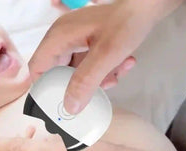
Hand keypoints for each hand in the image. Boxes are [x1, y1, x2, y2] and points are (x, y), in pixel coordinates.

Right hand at [31, 0, 182, 113]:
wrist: (148, 6)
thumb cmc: (126, 23)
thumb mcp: (105, 56)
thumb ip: (85, 82)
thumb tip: (69, 107)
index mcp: (58, 37)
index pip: (38, 67)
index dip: (44, 88)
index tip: (56, 104)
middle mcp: (63, 37)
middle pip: (58, 71)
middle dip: (78, 85)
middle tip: (94, 93)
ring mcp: (75, 38)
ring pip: (77, 70)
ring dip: (96, 78)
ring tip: (115, 75)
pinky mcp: (88, 41)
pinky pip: (88, 63)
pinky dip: (103, 69)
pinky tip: (121, 65)